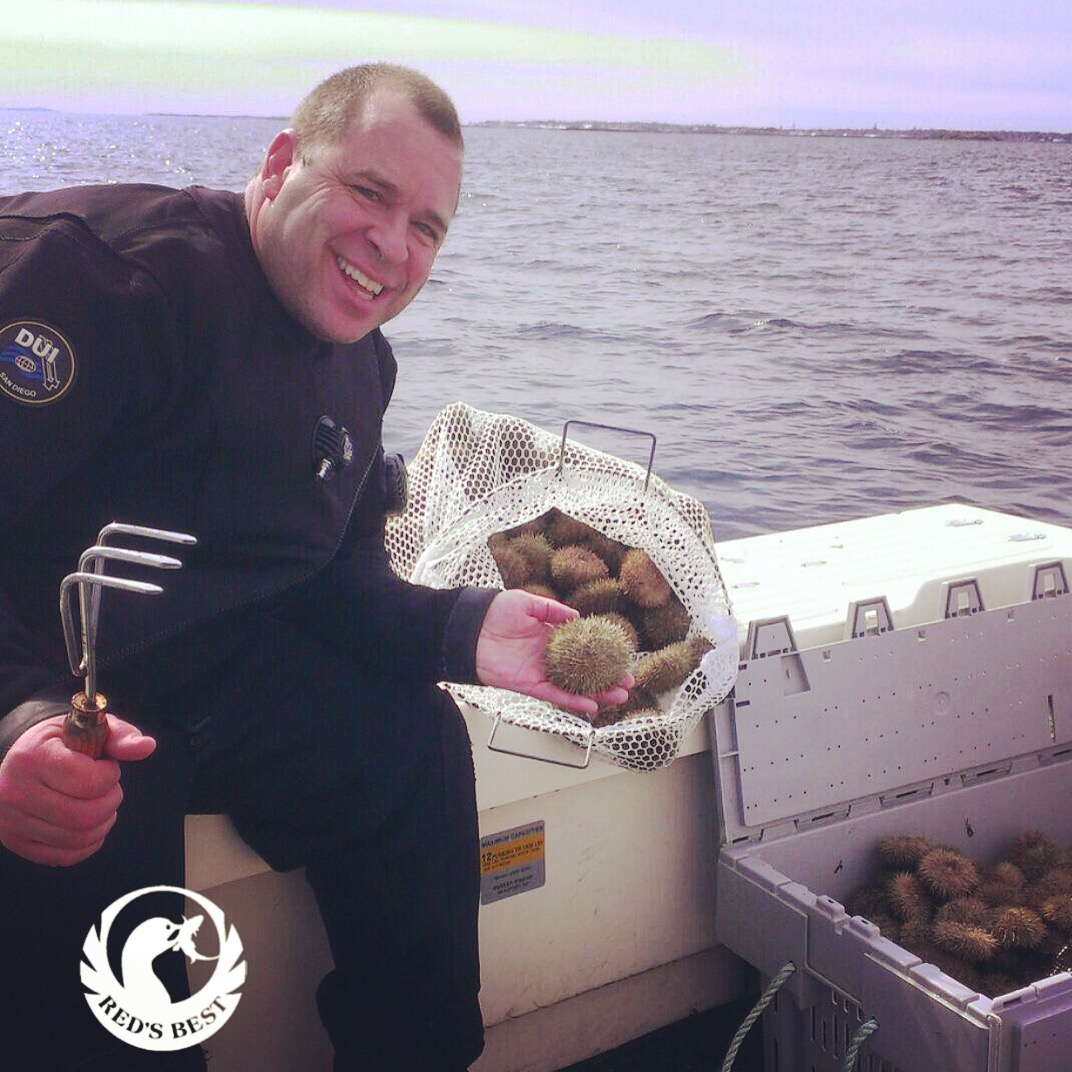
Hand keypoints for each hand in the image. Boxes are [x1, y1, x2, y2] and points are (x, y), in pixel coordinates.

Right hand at [0, 713, 155, 865]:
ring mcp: (13, 821)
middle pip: (86, 816)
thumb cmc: (62, 742)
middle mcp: (16, 791)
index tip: (105, 766)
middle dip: (110, 801)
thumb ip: (120, 737)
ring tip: (99, 803)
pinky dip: (88, 843)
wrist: (21, 759)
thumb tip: (147, 746)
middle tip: (107, 787)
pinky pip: (65, 856)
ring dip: (102, 822)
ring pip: (78, 839)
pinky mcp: (16, 842)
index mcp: (34, 757)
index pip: (88, 782)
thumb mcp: (89, 728)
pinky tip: (89, 824)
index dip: (110, 775)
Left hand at [475, 589, 632, 714]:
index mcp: (549, 635)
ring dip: (598, 692)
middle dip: (608, 676)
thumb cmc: (494, 611)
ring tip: (620, 696)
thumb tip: (578, 617)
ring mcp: (541, 672)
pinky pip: (556, 695)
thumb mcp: (527, 602)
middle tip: (629, 681)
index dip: (602, 651)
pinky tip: (593, 705)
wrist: (468, 628)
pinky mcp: (530, 685)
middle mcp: (548, 656)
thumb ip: (552, 610)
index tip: (622, 655)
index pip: (582, 646)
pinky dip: (574, 701)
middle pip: (584, 669)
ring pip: (575, 686)